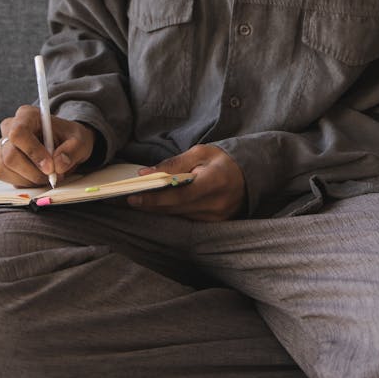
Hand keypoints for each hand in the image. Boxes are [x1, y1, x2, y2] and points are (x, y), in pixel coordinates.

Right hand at [0, 104, 95, 185]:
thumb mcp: (80, 140)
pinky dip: (23, 182)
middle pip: (10, 155)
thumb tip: (59, 164)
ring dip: (29, 179)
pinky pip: (5, 177)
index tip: (50, 167)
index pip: (19, 133)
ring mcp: (3, 146)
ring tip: (48, 176)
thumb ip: (72, 150)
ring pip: (5, 168)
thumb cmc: (69, 138)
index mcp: (27, 115)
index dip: (33, 152)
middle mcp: (9, 128)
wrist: (64, 144)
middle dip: (33, 171)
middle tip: (53, 176)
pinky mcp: (1, 162)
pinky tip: (37, 177)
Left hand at [127, 145, 245, 221]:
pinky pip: (188, 220)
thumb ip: (173, 164)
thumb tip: (146, 174)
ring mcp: (217, 218)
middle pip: (176, 209)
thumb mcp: (200, 153)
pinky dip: (173, 212)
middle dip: (151, 204)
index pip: (179, 195)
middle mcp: (217, 204)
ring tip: (141, 201)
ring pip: (180, 216)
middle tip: (129, 199)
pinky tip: (160, 205)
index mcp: (215, 181)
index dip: (155, 198)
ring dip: (159, 209)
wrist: (249, 174)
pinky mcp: (215, 224)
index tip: (134, 197)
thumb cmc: (222, 160)